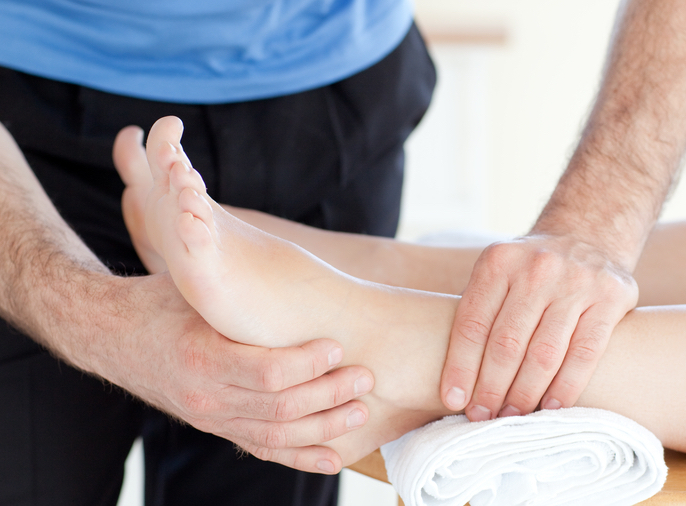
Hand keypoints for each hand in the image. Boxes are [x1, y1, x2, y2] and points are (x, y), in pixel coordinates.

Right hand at [98, 272, 373, 473]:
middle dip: (329, 394)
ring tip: (360, 411)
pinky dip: (300, 457)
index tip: (337, 346)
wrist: (113, 336)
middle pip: (281, 407)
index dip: (308, 363)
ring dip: (324, 426)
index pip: (268, 371)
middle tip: (365, 378)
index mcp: (202, 356)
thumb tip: (282, 265)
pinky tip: (332, 457)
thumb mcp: (193, 288)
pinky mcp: (215, 426)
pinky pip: (262, 448)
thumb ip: (230, 287)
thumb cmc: (160, 302)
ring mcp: (210, 417)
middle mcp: (206, 396)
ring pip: (278, 434)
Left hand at [440, 234, 637, 420]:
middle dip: (491, 388)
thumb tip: (456, 378)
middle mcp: (535, 269)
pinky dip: (566, 386)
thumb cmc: (528, 270)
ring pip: (544, 353)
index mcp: (497, 262)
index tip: (453, 400)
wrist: (586, 234)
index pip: (472, 324)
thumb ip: (479, 311)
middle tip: (483, 417)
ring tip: (512, 416)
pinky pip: (584, 353)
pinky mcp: (611, 296)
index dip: (461, 367)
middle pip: (506, 343)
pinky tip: (550, 407)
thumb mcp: (497, 273)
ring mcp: (575, 281)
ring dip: (525, 393)